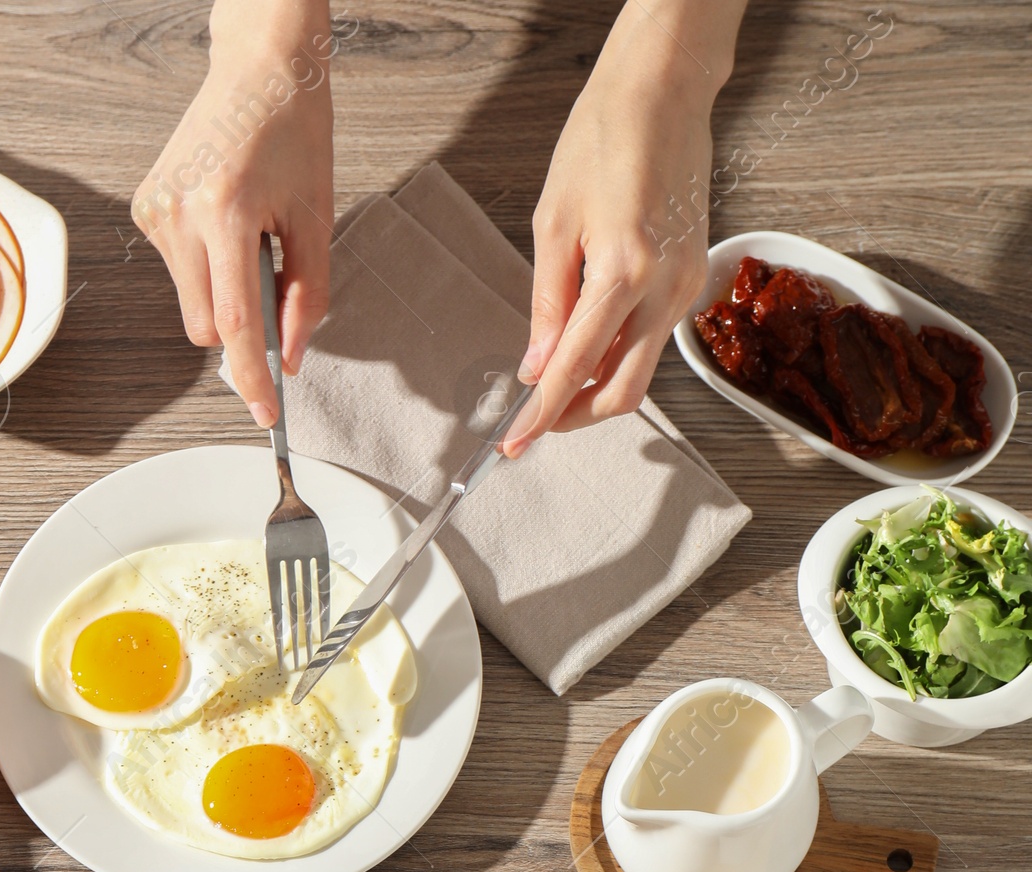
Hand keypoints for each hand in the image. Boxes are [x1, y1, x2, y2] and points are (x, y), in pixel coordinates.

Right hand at [132, 0, 334, 426]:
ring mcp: (156, 211)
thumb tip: (290, 357)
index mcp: (226, 212)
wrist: (258, 66)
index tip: (265, 413)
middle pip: (206, 327)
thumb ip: (308, 297)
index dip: (252, 378)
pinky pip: (178, 271)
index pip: (235, 324)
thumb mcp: (317, 217)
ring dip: (223, 289)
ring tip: (247, 230)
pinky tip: (223, 217)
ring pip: (191, 303)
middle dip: (240, 325)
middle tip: (272, 274)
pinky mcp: (145, 208)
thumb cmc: (293, 130)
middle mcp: (180, 214)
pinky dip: (206, 264)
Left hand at [505, 0, 747, 454]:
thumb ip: (547, 305)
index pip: (575, 368)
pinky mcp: (692, 276)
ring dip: (598, 387)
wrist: (663, 92)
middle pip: (622, 390)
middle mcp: (664, 287)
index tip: (514, 443)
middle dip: (576, 415)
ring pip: (642, 370)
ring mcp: (685, 285)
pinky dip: (620, 355)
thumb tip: (535, 368)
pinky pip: (654, 339)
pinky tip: (588, 346)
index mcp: (623, 271)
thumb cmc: (604, 139)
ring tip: (555, 383)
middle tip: (536, 420)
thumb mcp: (553, 223)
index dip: (541, 414)